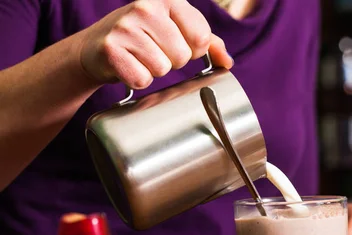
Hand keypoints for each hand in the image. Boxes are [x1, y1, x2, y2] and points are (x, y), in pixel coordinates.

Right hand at [78, 0, 233, 89]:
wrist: (94, 47)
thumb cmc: (142, 38)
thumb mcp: (175, 30)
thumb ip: (207, 42)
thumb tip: (227, 61)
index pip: (201, 37)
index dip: (193, 50)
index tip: (177, 44)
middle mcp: (145, 7)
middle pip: (182, 55)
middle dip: (172, 61)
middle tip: (153, 51)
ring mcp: (126, 27)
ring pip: (162, 68)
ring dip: (154, 71)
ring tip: (140, 57)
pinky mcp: (111, 49)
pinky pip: (142, 79)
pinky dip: (137, 79)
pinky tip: (128, 66)